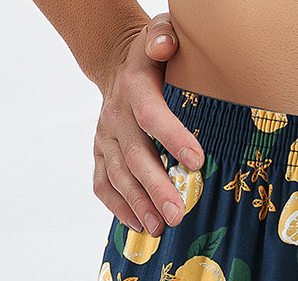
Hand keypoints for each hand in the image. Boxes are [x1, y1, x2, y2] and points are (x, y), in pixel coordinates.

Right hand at [93, 13, 202, 235]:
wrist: (117, 64)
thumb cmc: (155, 57)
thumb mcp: (162, 35)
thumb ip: (165, 38)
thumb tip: (165, 46)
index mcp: (135, 88)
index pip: (152, 114)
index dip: (172, 137)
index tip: (197, 161)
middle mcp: (116, 115)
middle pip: (134, 156)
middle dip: (156, 187)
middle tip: (177, 214)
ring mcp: (106, 138)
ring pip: (119, 176)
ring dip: (139, 205)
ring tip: (160, 228)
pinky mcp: (101, 154)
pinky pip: (103, 183)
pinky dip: (118, 207)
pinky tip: (138, 226)